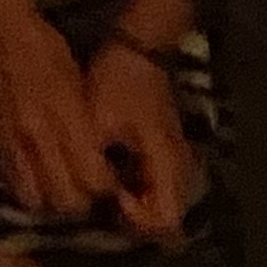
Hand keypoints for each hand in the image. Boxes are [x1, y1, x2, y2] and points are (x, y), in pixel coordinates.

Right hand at [0, 14, 114, 222]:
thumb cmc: (43, 47)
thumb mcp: (76, 79)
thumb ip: (86, 125)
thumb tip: (99, 160)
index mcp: (65, 116)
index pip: (93, 177)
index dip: (105, 186)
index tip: (108, 179)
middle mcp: (38, 135)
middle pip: (66, 199)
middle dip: (81, 201)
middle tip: (86, 188)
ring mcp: (12, 142)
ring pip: (37, 200)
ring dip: (51, 200)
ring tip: (60, 186)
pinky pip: (13, 184)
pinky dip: (27, 189)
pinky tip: (36, 176)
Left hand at [82, 35, 203, 244]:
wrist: (137, 46)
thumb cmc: (117, 82)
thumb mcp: (97, 121)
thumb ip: (94, 162)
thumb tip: (87, 194)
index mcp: (166, 160)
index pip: (166, 219)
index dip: (139, 220)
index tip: (115, 198)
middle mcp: (178, 166)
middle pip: (166, 217)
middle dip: (135, 218)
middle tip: (105, 199)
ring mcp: (174, 159)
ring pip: (162, 202)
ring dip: (135, 203)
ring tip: (105, 188)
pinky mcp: (165, 151)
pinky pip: (156, 184)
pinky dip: (136, 187)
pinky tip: (111, 173)